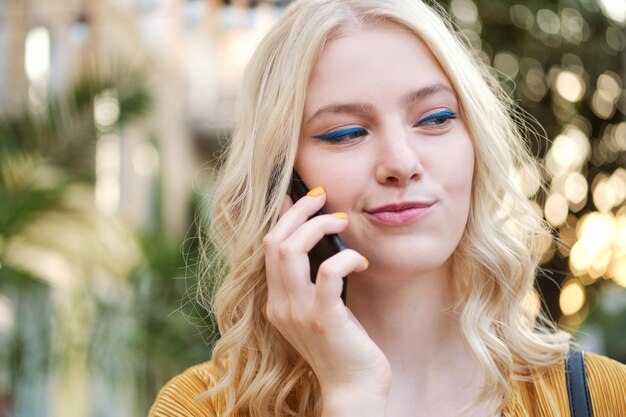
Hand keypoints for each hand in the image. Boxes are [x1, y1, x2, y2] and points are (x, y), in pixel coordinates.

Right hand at [263, 187, 390, 415]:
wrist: (353, 389)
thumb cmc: (343, 345)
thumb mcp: (319, 309)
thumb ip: (312, 281)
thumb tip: (321, 240)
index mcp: (276, 301)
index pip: (268, 247)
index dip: (285, 217)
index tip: (304, 198)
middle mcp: (279, 304)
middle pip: (274, 241)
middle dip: (298, 212)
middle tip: (322, 198)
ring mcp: (298, 312)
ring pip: (291, 250)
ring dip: (317, 226)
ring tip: (341, 221)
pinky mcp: (323, 318)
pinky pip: (327, 272)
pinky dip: (345, 257)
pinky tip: (360, 262)